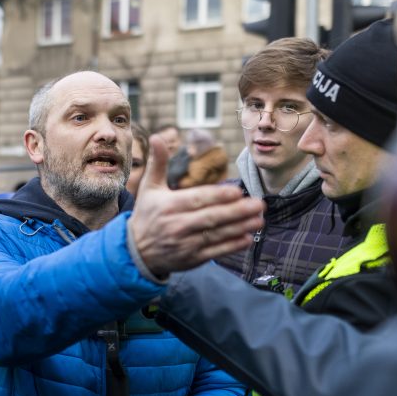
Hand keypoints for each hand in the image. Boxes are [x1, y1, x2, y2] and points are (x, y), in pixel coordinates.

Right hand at [130, 135, 264, 277]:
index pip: (197, 200)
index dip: (218, 196)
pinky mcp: (191, 259)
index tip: (238, 191)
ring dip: (240, 228)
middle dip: (237, 212)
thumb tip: (157, 136)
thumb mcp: (149, 188)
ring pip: (216, 235)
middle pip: (211, 218)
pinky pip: (215, 252)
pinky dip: (232, 246)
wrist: (136, 251)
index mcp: (168, 206)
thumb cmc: (147, 214)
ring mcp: (185, 244)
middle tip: (258, 204)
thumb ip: (157, 163)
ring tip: (259, 220)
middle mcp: (177, 226)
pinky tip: (247, 238)